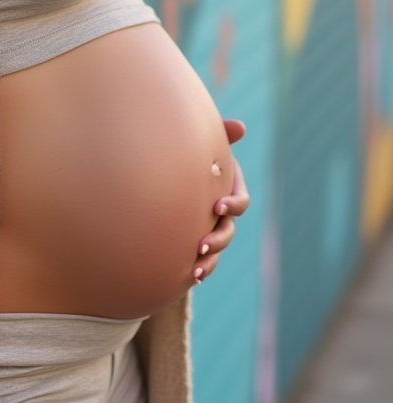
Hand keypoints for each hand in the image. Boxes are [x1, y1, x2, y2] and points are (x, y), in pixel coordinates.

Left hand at [192, 118, 249, 284]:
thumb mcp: (199, 146)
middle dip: (219, 238)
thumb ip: (218, 136)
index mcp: (226, 189)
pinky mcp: (195, 242)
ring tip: (194, 268)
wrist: (162, 178)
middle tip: (201, 244)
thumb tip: (239, 127)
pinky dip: (200, 269)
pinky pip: (204, 261)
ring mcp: (210, 228)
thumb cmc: (185, 155)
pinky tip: (188, 276)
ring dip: (209, 260)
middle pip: (229, 229)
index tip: (218, 206)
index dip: (233, 205)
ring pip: (217, 249)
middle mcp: (221, 212)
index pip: (240, 200)